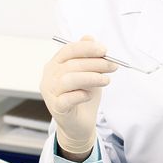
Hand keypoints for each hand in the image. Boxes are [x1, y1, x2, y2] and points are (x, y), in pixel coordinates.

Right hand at [40, 35, 117, 157]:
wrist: (79, 125)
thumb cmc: (83, 96)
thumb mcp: (89, 73)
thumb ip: (88, 56)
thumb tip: (89, 37)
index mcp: (55, 64)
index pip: (68, 50)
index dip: (87, 48)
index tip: (105, 50)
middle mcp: (49, 77)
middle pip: (71, 64)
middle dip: (95, 63)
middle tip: (112, 66)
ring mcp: (50, 93)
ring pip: (68, 79)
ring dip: (91, 77)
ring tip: (106, 80)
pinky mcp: (56, 108)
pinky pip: (67, 99)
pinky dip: (81, 95)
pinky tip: (90, 95)